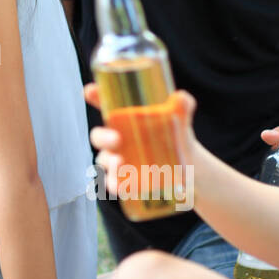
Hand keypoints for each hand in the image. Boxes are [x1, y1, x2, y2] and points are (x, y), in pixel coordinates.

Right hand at [84, 83, 197, 198]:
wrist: (188, 166)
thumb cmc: (176, 136)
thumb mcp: (179, 120)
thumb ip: (182, 107)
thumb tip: (181, 98)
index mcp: (124, 118)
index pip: (103, 104)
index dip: (94, 96)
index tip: (89, 92)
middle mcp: (116, 138)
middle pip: (98, 136)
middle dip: (102, 137)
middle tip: (116, 139)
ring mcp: (118, 160)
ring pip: (104, 161)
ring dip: (108, 163)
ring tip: (120, 163)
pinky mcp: (125, 181)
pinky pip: (113, 183)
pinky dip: (113, 184)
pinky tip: (120, 186)